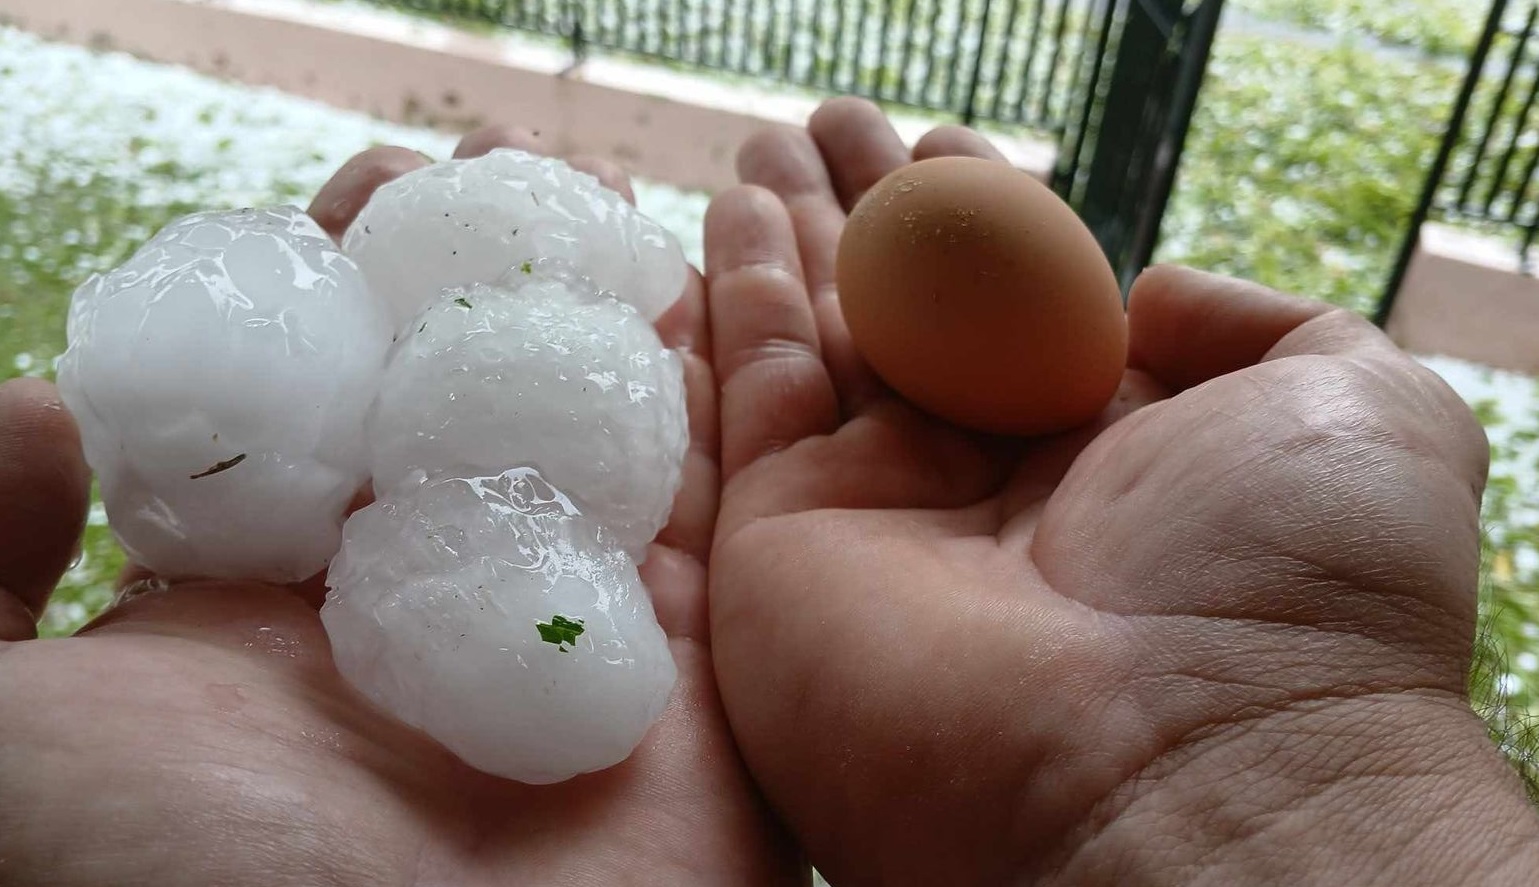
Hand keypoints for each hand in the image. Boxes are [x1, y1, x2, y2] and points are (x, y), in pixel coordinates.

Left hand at [0, 128, 796, 885]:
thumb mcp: (0, 731)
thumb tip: (41, 408)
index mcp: (264, 623)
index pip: (317, 417)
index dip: (340, 290)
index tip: (371, 181)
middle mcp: (418, 624)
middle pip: (462, 415)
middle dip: (484, 284)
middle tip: (504, 169)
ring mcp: (558, 653)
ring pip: (590, 454)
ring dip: (603, 331)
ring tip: (605, 209)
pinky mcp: (684, 697)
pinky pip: (707, 530)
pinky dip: (712, 422)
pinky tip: (702, 308)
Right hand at [705, 98, 1538, 884]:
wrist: (1173, 780)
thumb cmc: (1293, 597)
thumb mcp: (1356, 408)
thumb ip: (1263, 326)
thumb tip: (1149, 293)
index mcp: (1114, 453)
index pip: (1029, 312)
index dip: (988, 221)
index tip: (952, 145)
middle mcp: (991, 485)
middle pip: (912, 315)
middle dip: (871, 213)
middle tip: (830, 125)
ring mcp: (882, 515)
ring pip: (819, 343)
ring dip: (788, 236)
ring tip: (766, 140)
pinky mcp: (784, 544)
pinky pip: (750, 397)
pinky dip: (736, 298)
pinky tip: (732, 208)